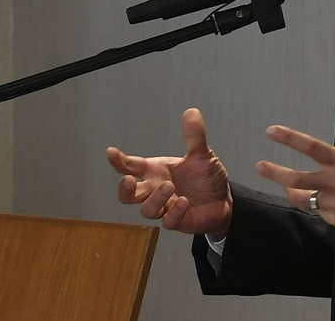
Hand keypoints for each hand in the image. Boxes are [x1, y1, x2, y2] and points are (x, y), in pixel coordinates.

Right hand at [106, 108, 232, 238]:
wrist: (224, 200)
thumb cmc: (206, 177)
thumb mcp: (202, 154)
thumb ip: (195, 136)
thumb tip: (192, 112)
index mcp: (157, 170)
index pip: (132, 165)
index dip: (119, 160)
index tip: (111, 152)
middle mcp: (157, 189)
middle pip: (128, 194)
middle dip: (124, 189)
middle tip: (128, 180)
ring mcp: (165, 207)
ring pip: (146, 209)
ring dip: (155, 198)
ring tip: (170, 186)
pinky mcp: (178, 221)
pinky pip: (168, 222)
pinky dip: (174, 212)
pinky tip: (184, 202)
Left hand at [256, 101, 334, 234]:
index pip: (310, 147)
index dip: (288, 138)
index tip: (272, 132)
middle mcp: (334, 183)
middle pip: (295, 178)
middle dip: (274, 172)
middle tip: (260, 166)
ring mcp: (334, 204)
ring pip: (302, 198)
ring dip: (291, 190)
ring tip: (285, 185)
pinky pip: (318, 211)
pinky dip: (315, 203)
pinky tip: (316, 199)